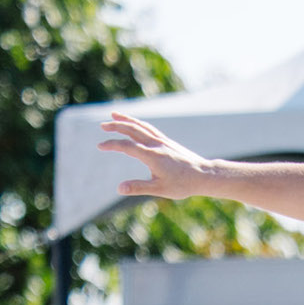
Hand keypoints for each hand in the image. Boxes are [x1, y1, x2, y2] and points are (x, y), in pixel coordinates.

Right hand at [99, 111, 215, 200]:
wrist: (204, 175)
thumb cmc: (183, 184)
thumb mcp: (160, 189)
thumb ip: (138, 187)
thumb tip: (119, 189)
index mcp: (152, 156)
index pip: (127, 146)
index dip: (112, 145)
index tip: (100, 146)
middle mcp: (156, 145)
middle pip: (132, 130)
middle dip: (116, 126)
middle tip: (102, 125)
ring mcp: (162, 141)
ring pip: (141, 126)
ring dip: (127, 120)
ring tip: (114, 115)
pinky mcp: (167, 141)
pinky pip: (150, 128)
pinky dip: (139, 124)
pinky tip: (135, 125)